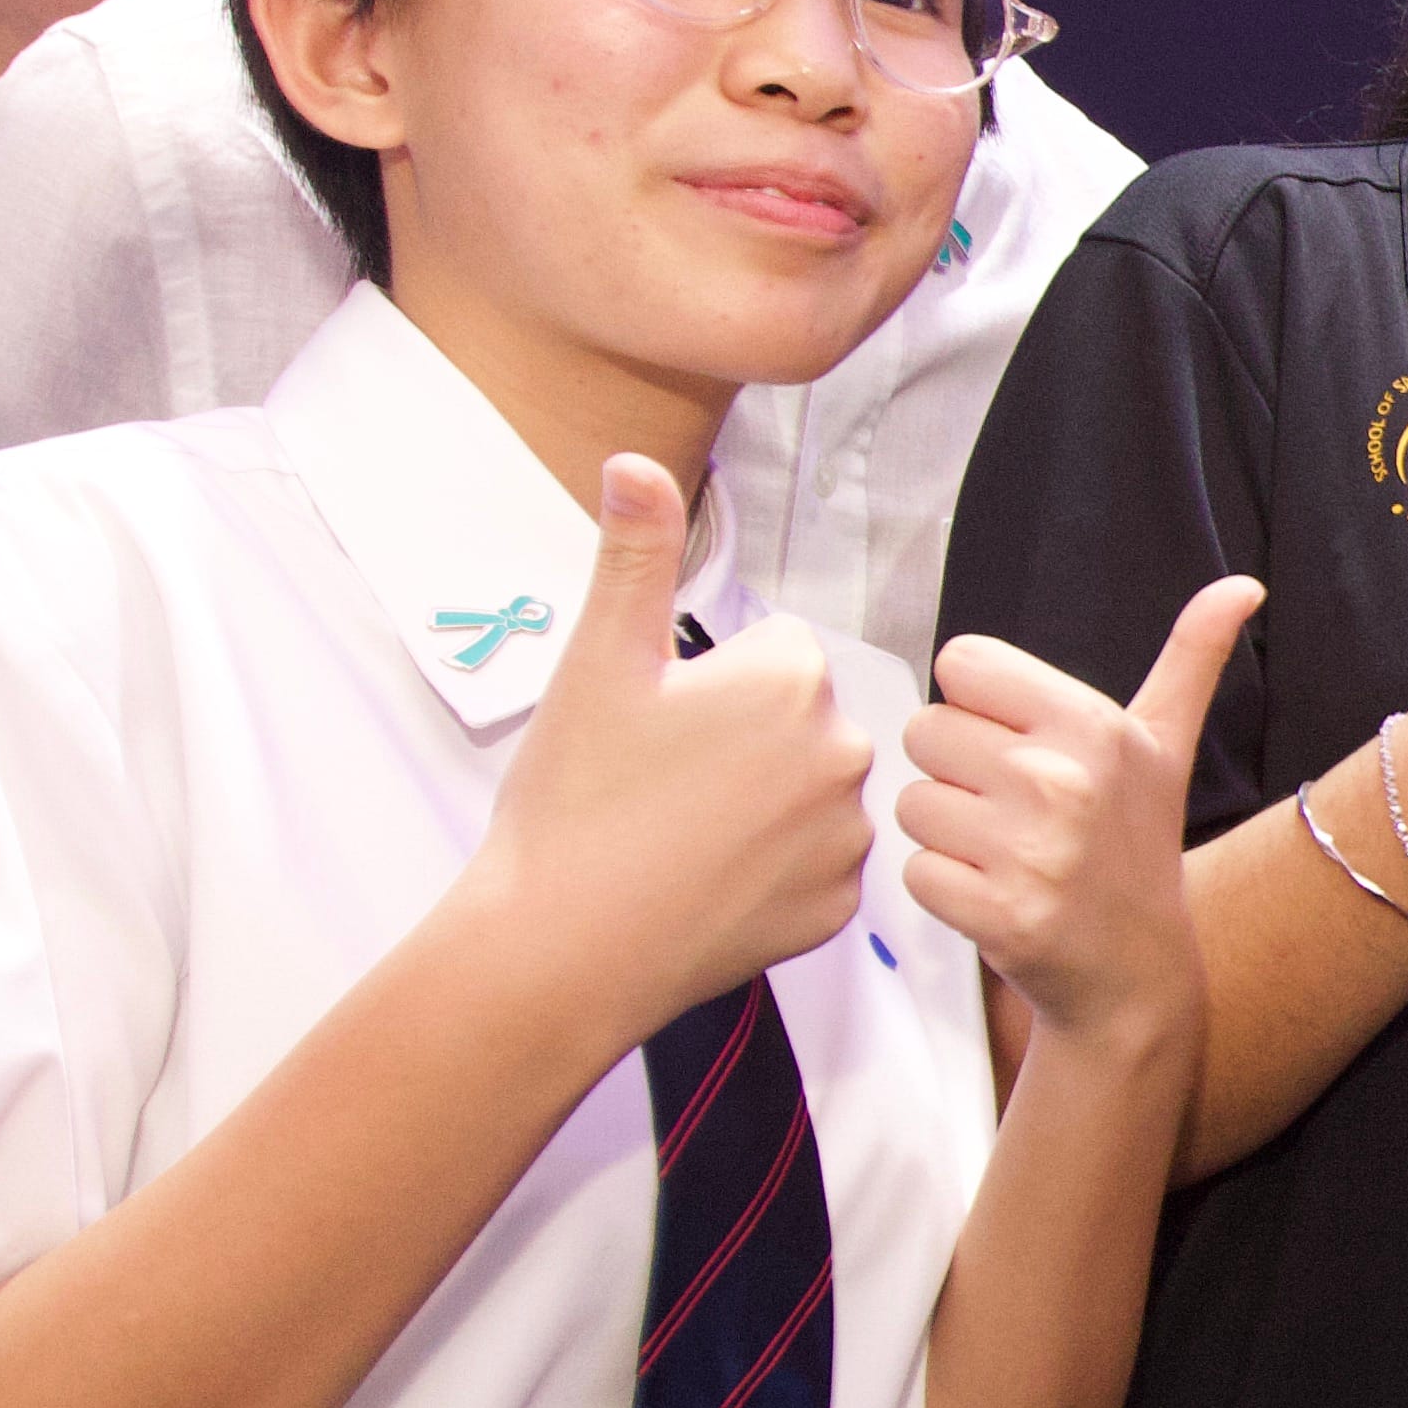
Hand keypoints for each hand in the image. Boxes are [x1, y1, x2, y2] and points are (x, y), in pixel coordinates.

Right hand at [465, 457, 877, 1045]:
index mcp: (792, 679)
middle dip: (743, 739)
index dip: (712, 684)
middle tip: (663, 783)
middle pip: (798, 720)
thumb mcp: (597, 660)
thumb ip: (634, 552)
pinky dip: (768, 871)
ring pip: (807, 792)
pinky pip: (812, 867)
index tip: (663, 725)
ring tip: (678, 834)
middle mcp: (842, 752)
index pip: (777, 650)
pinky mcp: (838, 909)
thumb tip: (636, 460)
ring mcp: (845, 838)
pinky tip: (704, 881)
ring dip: (760, 804)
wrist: (562, 947)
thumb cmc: (576, 804)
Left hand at [902, 576, 1257, 1044]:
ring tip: (1004, 854)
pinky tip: (995, 895)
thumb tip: (1244, 586)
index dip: (979, 706)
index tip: (1021, 747)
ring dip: (946, 833)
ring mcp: (1031, 852)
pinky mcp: (998, 915)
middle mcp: (1063, 781)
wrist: (1136, 973)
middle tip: (1011, 809)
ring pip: (913, 803)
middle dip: (957, 772)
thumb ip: (1192, 657)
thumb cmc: (1135, 846)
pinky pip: (914, 871)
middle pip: (925, 731)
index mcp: (1093, 725)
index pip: (960, 664)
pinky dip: (944, 889)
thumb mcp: (1164, 746)